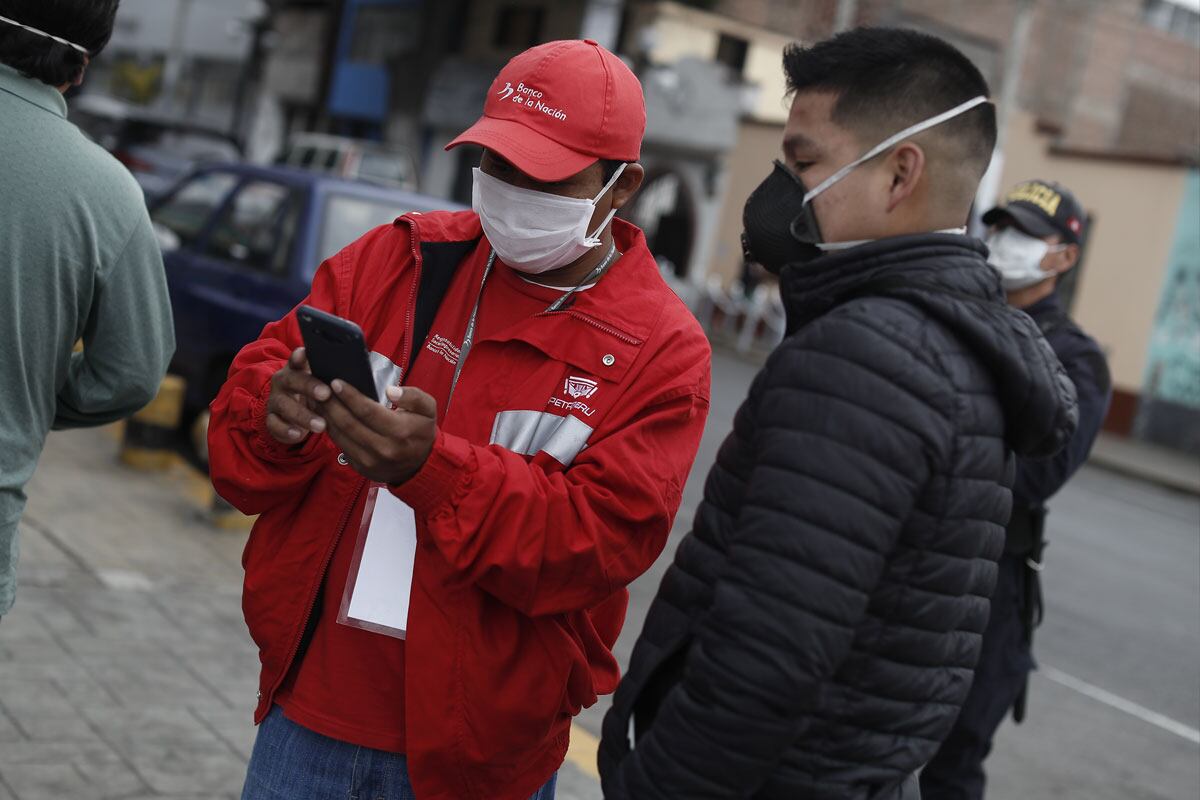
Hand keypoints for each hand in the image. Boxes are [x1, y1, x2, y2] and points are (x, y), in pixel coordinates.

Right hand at [265, 347, 330, 443]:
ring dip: (303, 415)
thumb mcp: (324, 384)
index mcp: (297, 368)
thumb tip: (361, 372)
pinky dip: (286, 430)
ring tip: (321, 425)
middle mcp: (283, 381)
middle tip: (326, 394)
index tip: (305, 353)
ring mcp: (275, 400)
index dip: (300, 355)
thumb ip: (335, 378)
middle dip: (309, 386)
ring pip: (284, 405)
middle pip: (292, 380)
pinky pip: (274, 424)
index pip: (298, 358)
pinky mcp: (271, 419)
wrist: (296, 415)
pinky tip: (299, 434)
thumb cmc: (317, 394)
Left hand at [320, 381, 437, 484]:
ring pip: (340, 435)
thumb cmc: (421, 431)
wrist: (420, 465)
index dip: (349, 396)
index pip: (367, 411)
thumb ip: (413, 396)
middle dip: (331, 404)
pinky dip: (330, 429)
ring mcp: (370, 461)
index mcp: (400, 431)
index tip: (336, 382)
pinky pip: (340, 445)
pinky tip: (325, 416)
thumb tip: (391, 391)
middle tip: (320, 388)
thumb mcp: (428, 409)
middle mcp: (383, 449)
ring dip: (325, 416)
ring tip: (317, 399)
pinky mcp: (360, 467)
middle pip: (349, 423)